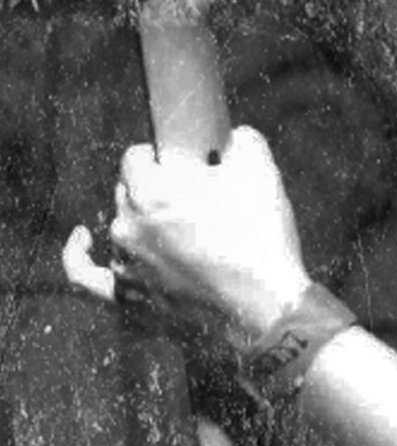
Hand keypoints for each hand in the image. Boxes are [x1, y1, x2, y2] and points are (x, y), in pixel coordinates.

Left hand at [63, 128, 311, 345]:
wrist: (268, 308)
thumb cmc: (263, 239)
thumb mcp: (262, 172)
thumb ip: (240, 140)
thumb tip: (230, 137)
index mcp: (152, 192)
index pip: (137, 156)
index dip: (165, 156)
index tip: (189, 164)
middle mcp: (128, 226)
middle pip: (127, 190)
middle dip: (158, 188)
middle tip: (200, 198)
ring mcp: (126, 265)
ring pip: (122, 227)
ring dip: (146, 222)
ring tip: (186, 229)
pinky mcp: (131, 298)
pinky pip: (88, 277)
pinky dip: (79, 255)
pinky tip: (80, 237)